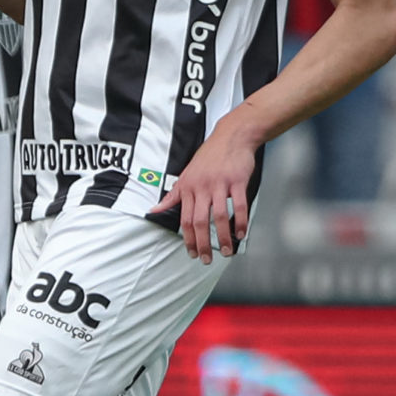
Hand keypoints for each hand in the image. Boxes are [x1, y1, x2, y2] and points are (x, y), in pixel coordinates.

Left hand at [152, 120, 260, 264]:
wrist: (231, 136)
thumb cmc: (209, 156)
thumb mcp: (186, 175)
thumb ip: (173, 195)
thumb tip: (154, 209)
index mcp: (188, 187)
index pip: (185, 219)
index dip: (188, 239)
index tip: (191, 253)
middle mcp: (202, 187)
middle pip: (200, 221)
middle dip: (203, 244)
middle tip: (206, 259)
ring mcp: (220, 184)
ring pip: (219, 216)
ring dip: (224, 237)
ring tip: (227, 251)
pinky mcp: (237, 180)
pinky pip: (238, 205)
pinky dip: (240, 221)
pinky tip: (241, 233)